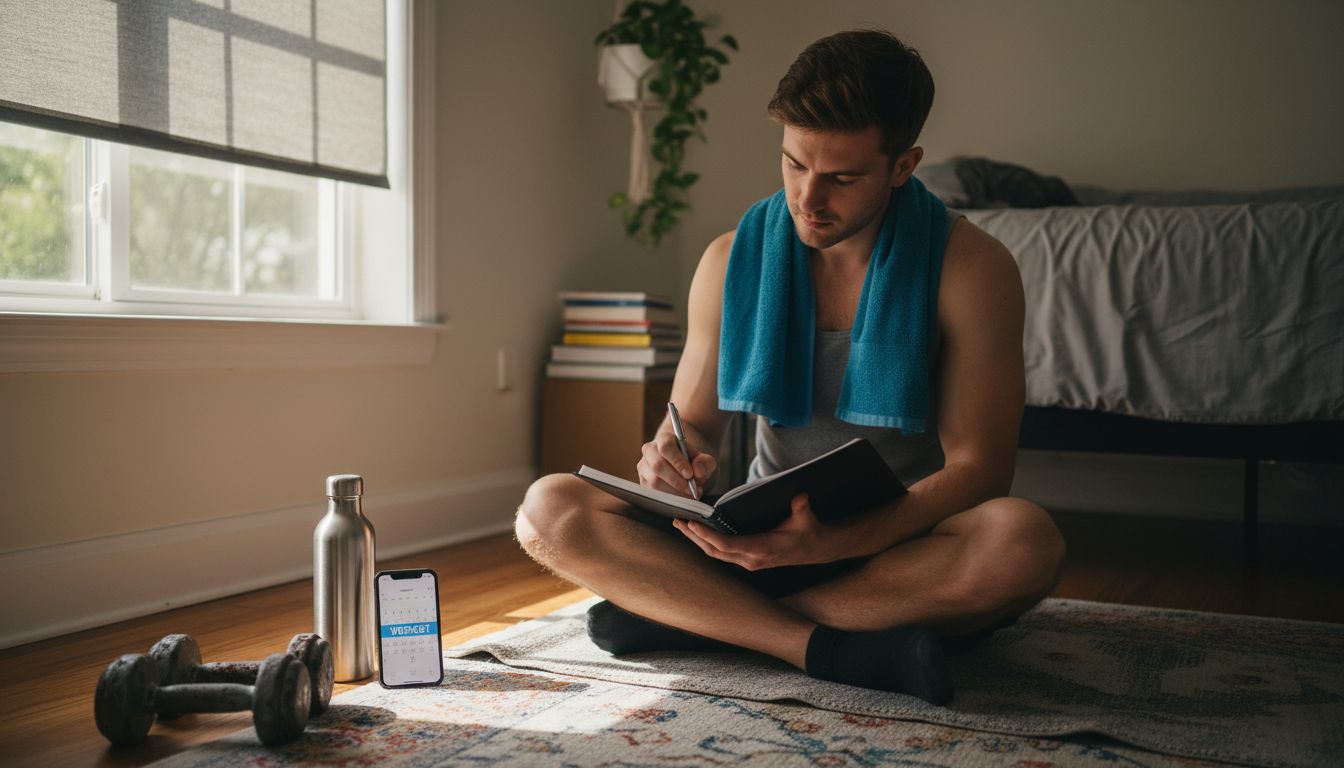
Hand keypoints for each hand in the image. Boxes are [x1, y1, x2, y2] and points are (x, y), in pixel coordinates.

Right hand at [637, 431, 715, 497]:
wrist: (680, 465)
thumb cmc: (691, 461)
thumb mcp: (703, 459)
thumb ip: (705, 462)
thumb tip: (698, 471)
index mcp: (664, 439)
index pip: (666, 448)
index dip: (677, 461)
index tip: (690, 474)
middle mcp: (650, 451)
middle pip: (658, 466)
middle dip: (677, 481)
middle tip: (692, 490)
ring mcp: (644, 467)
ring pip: (654, 481)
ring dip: (674, 492)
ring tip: (689, 494)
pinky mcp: (643, 481)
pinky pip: (653, 493)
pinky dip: (669, 498)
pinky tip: (681, 498)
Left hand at [673, 493, 835, 569]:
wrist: (814, 548)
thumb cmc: (807, 532)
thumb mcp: (805, 518)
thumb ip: (800, 508)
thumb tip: (800, 498)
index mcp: (762, 550)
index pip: (727, 545)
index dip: (708, 536)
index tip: (692, 524)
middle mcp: (751, 559)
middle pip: (714, 551)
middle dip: (694, 537)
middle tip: (678, 521)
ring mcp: (748, 561)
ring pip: (715, 553)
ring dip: (697, 540)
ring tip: (682, 525)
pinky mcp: (746, 559)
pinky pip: (721, 553)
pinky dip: (707, 542)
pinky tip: (697, 532)